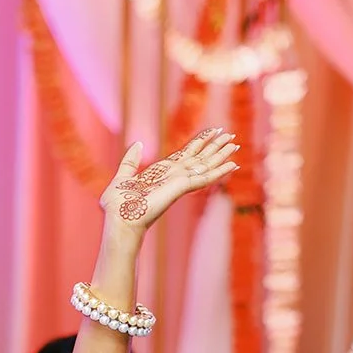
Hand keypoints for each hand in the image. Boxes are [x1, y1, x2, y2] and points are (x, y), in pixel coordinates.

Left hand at [100, 129, 238, 231]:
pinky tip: (233, 164)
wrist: (120, 221)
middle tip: (231, 135)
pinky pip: (205, 176)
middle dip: (215, 146)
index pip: (185, 154)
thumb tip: (137, 143)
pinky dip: (220, 171)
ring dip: (221, 154)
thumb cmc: (117, 206)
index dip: (199, 142)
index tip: (212, 131)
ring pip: (206, 165)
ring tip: (235, 144)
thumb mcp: (122, 177)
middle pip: (200, 157)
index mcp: (162, 172)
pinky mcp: (182, 187)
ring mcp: (179, 182)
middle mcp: (174, 176)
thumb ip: (130, 161)